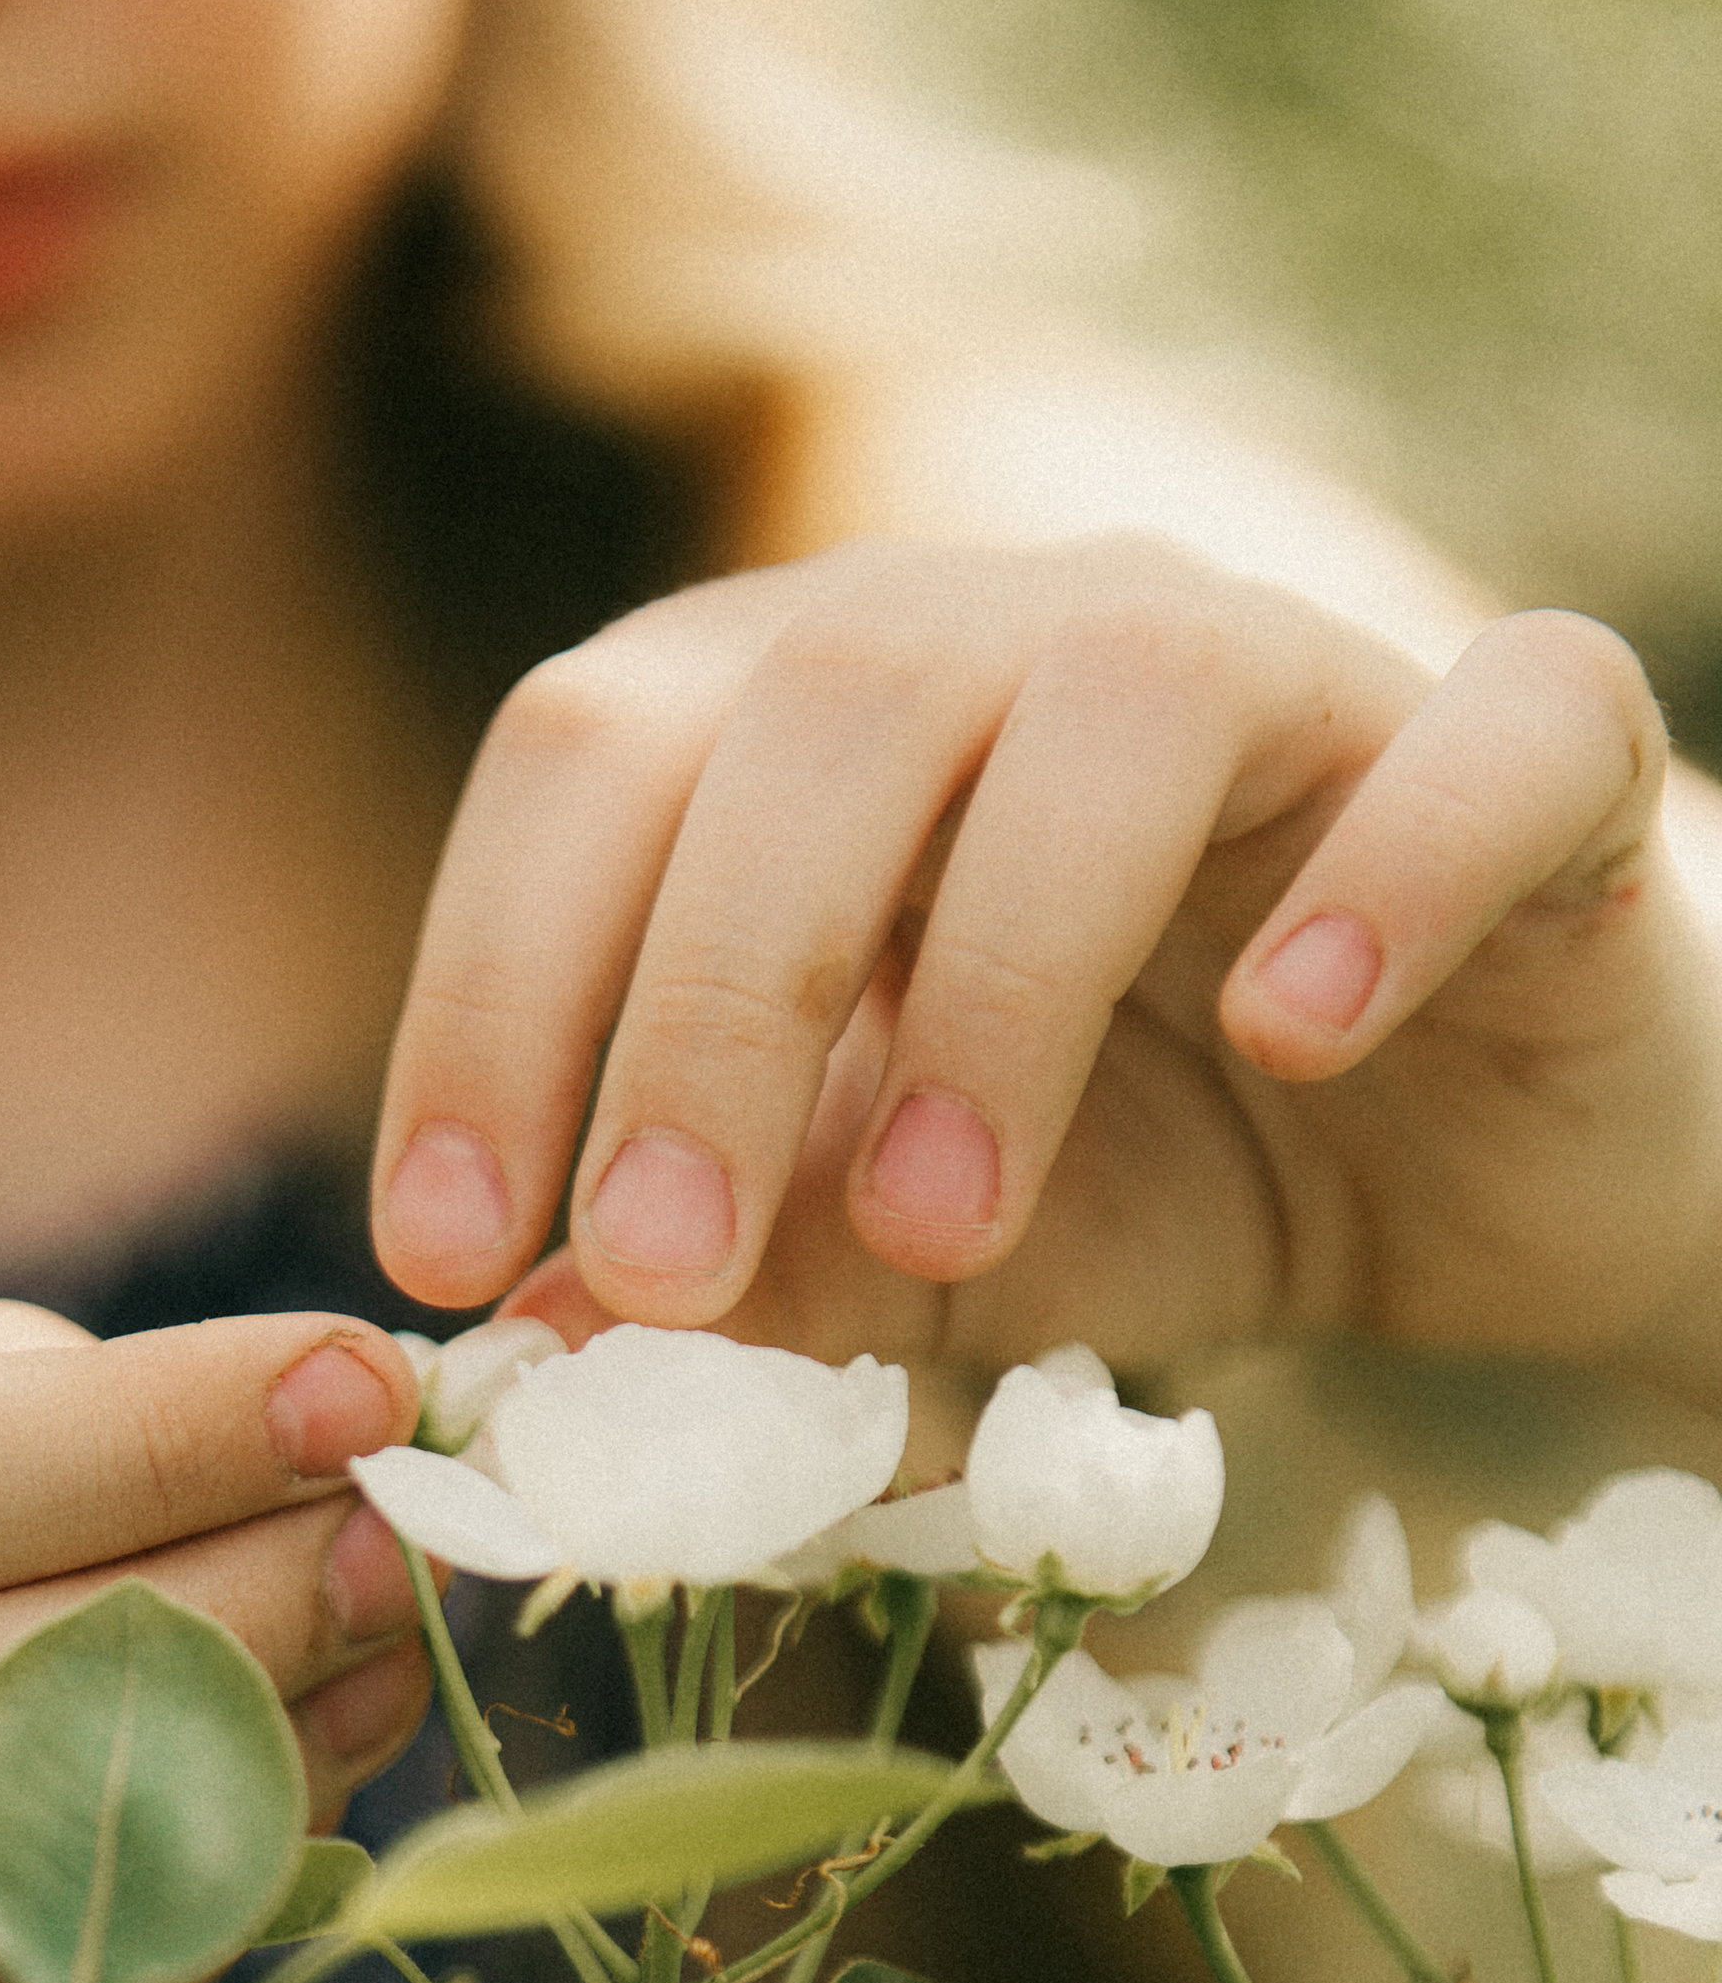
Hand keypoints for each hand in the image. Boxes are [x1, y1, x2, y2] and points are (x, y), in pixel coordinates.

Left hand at [370, 537, 1721, 1394]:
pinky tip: (1300, 1036)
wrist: (1467, 1179)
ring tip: (947, 1227)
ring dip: (998, 972)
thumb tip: (551, 1341)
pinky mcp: (1532, 750)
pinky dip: (1389, 871)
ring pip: (1117, 698)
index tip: (451, 1248)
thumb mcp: (911, 1264)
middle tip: (661, 1272)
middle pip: (821, 704)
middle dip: (708, 999)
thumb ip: (755, 1283)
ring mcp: (1282, 669)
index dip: (492, 990)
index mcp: (817, 727)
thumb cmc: (1145, 1179)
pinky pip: (1484, 737)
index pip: (595, 763)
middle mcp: (1024, 641)